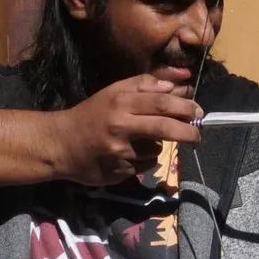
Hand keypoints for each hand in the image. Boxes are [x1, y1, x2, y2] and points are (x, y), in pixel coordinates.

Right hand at [51, 76, 202, 185]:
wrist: (60, 144)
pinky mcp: (118, 172)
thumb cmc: (90, 115)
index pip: (161, 104)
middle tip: (198, 137)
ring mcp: (119, 152)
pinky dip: (142, 161)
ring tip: (138, 141)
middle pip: (164, 128)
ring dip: (157, 146)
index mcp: (121, 104)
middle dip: (187, 133)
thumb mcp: (112, 92)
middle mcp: (121, 127)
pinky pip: (142, 166)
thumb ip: (143, 86)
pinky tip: (125, 155)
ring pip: (155, 150)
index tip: (198, 113)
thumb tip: (173, 87)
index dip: (184, 108)